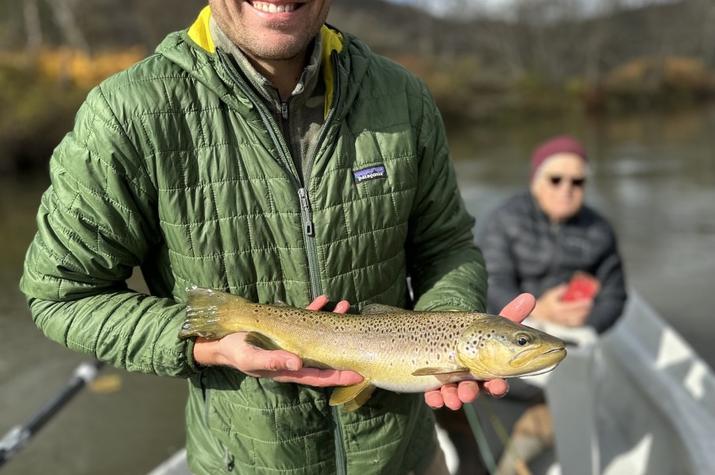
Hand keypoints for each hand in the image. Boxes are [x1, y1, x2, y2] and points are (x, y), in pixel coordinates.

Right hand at [192, 295, 362, 386]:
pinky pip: (305, 320)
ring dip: (332, 320)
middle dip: (343, 344)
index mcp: (289, 370)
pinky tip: (324, 298)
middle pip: (325, 354)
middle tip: (360, 331)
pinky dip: (315, 310)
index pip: (320, 376)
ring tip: (345, 305)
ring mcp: (291, 343)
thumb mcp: (251, 358)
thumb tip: (298, 364)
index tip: (359, 374)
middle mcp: (294, 358)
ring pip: (318, 334)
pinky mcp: (285, 329)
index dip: (340, 377)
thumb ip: (273, 362)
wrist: (219, 341)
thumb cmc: (235, 352)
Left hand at [424, 293, 535, 409]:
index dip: (498, 386)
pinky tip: (433, 397)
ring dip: (453, 397)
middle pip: (473, 391)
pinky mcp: (435, 387)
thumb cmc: (477, 336)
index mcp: (489, 372)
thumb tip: (530, 296)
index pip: (496, 382)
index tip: (498, 385)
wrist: (449, 336)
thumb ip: (512, 315)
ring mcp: (453, 385)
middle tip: (467, 394)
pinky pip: (434, 396)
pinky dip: (434, 398)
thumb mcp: (493, 326)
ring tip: (451, 396)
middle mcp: (472, 381)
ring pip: (454, 395)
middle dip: (471, 393)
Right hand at [532, 284, 592, 326]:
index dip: (582, 303)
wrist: (539, 314)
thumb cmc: (545, 304)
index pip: (573, 306)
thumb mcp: (550, 294)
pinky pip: (574, 324)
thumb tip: (568, 286)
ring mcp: (562, 322)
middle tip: (590, 303)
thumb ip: (559, 290)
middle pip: (577, 314)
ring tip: (587, 309)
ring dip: (583, 314)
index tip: (588, 300)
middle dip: (585, 308)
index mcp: (557, 308)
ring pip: (577, 320)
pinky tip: (582, 315)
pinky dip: (580, 320)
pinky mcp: (563, 325)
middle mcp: (560, 316)